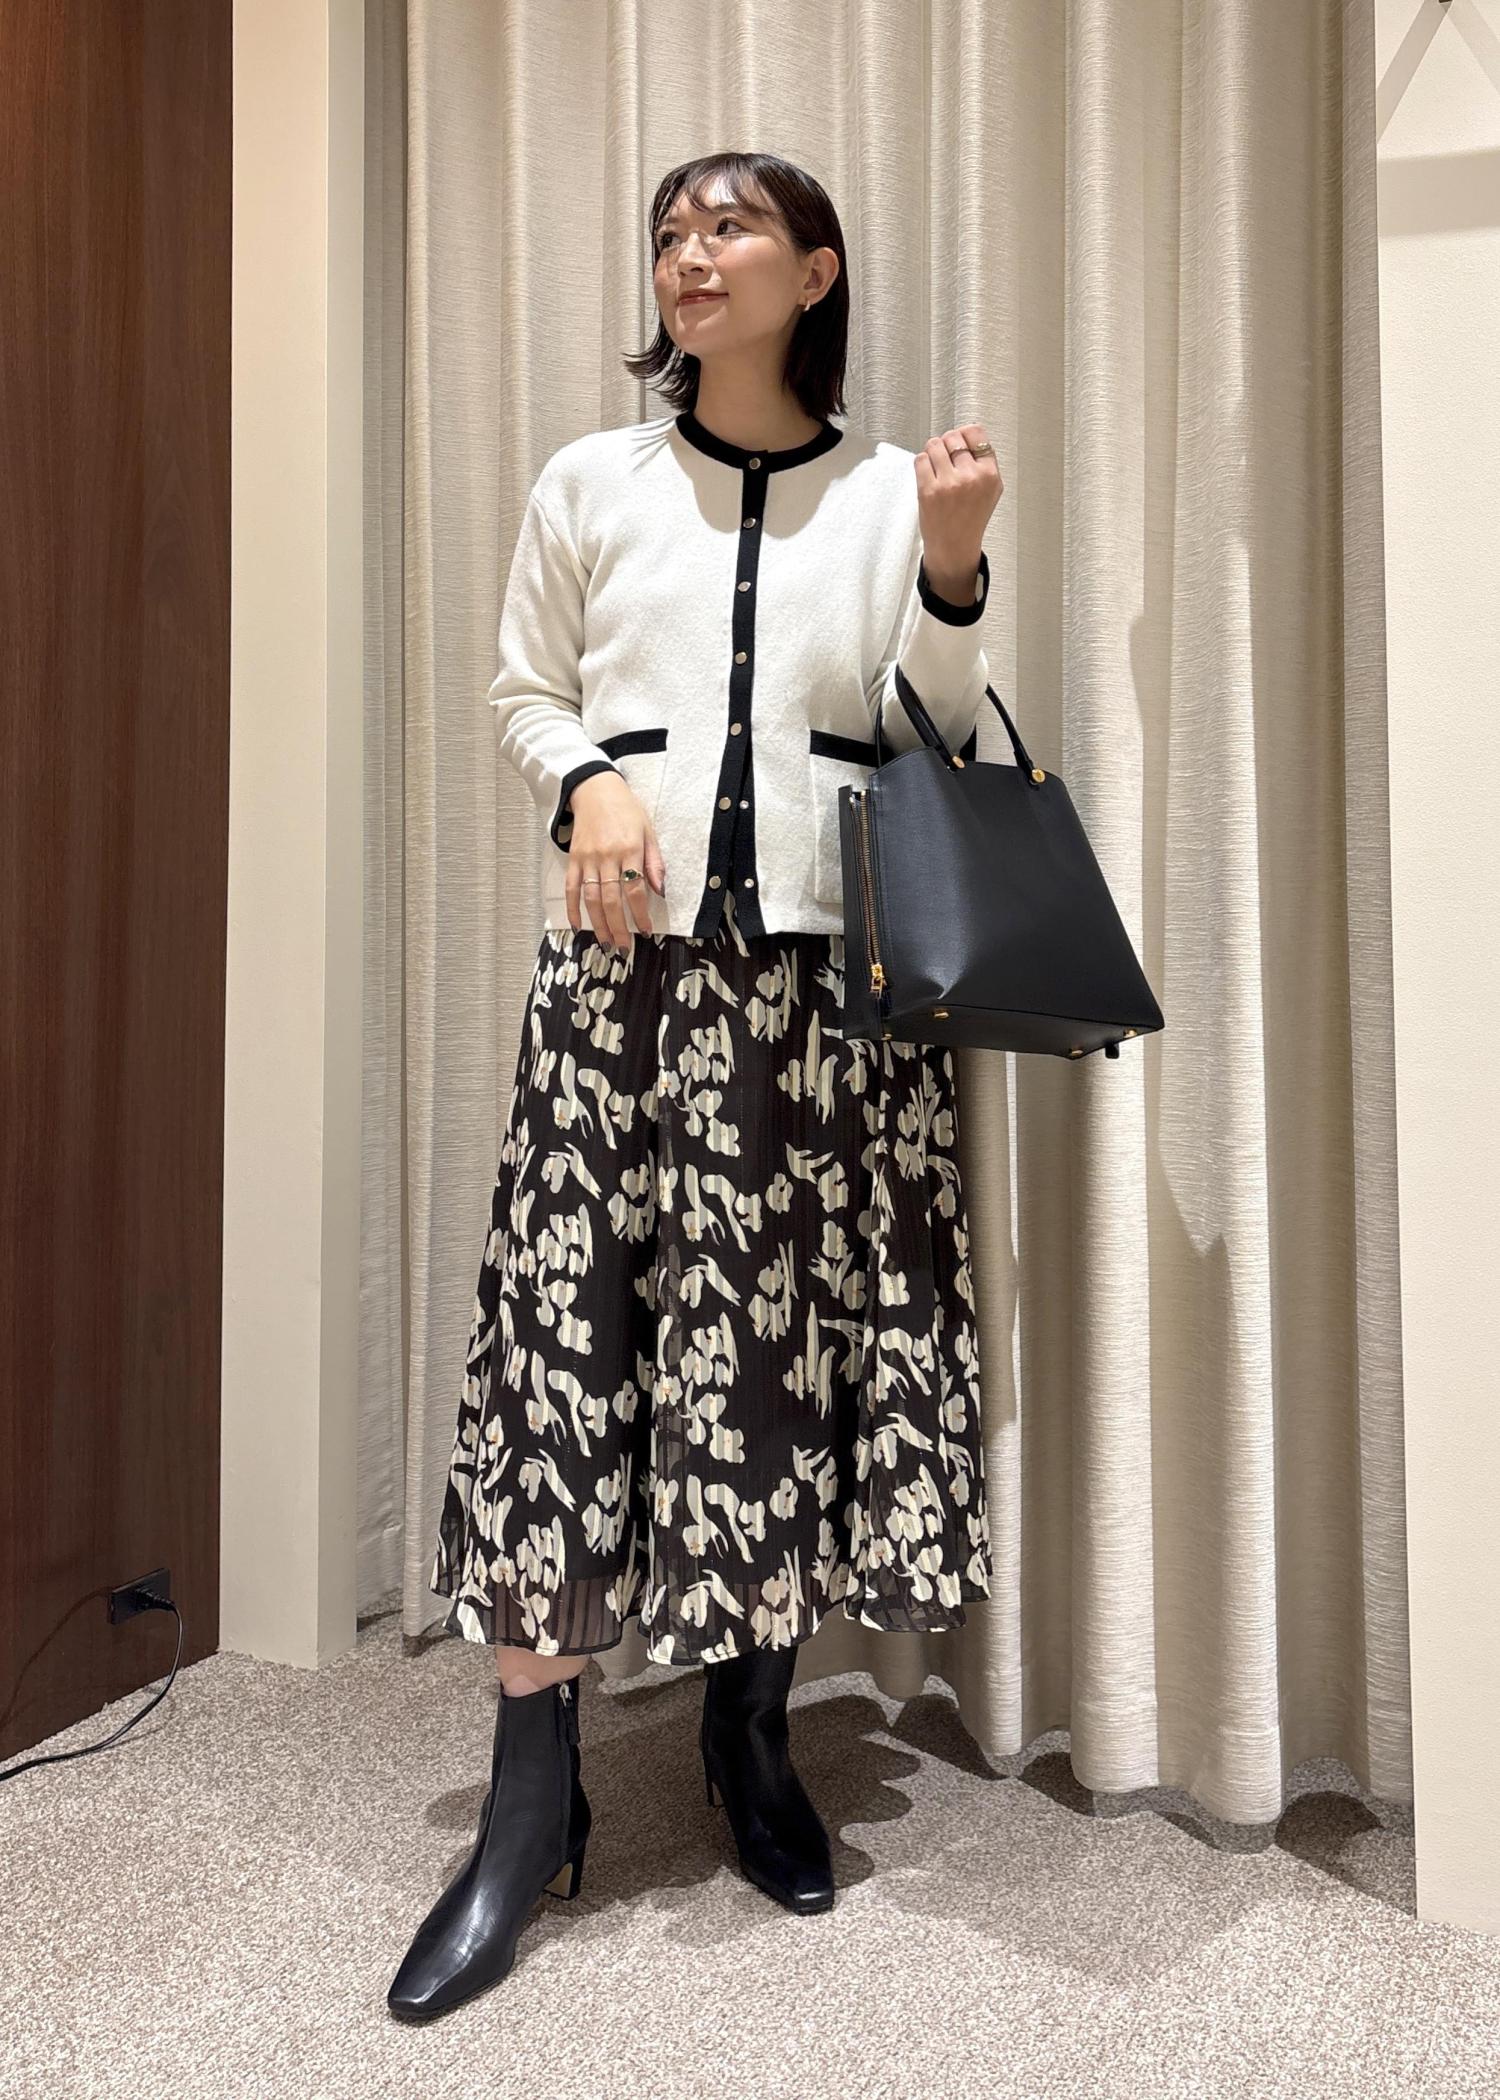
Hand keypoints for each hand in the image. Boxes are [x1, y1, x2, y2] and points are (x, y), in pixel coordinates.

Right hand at [564, 772, 666, 951]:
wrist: (595, 790)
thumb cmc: (626, 810)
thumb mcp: (648, 831)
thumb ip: (654, 862)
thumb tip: (660, 890)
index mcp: (630, 849)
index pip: (635, 889)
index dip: (640, 914)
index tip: (644, 930)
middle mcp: (607, 856)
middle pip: (612, 900)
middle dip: (618, 928)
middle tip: (624, 947)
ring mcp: (588, 858)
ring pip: (592, 898)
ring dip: (599, 924)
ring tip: (606, 943)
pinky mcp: (574, 858)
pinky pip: (571, 888)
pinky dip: (572, 908)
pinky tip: (578, 926)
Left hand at [915, 424, 1002, 591]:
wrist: (954, 547)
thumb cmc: (970, 520)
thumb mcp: (990, 490)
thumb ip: (983, 463)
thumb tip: (966, 434)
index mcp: (990, 475)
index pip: (976, 433)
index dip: (964, 435)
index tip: (959, 442)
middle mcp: (972, 477)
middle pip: (953, 437)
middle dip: (946, 444)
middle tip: (945, 460)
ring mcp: (950, 483)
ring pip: (935, 444)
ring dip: (932, 452)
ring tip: (936, 467)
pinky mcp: (929, 490)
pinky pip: (920, 459)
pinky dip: (922, 464)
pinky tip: (928, 476)